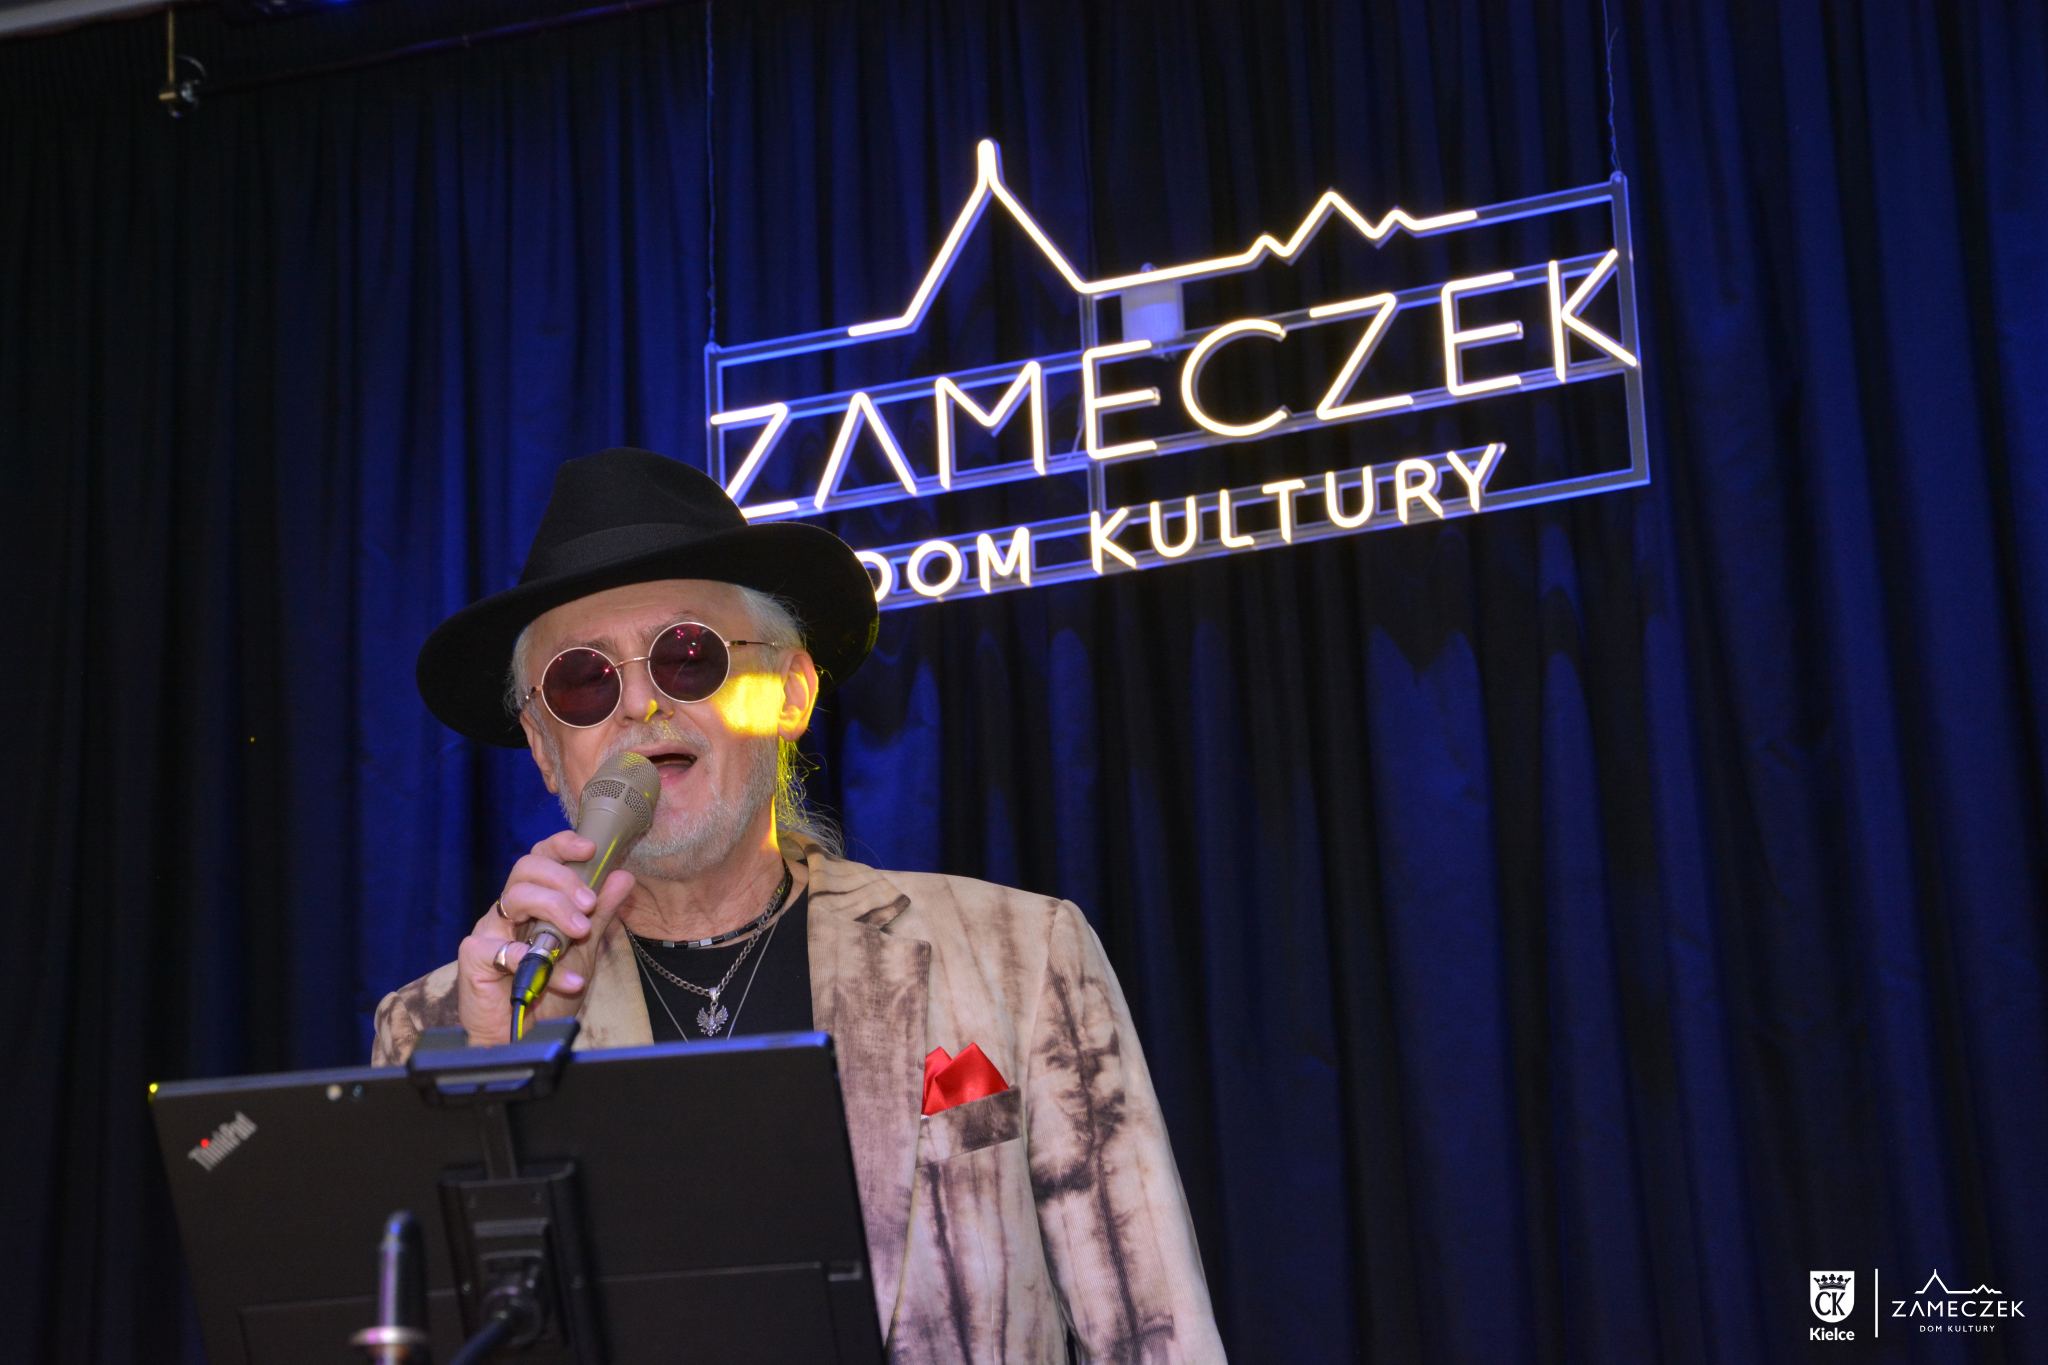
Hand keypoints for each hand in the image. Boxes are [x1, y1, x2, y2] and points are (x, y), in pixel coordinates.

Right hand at [455, 830, 635, 1046]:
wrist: (523, 1039)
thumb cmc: (546, 995)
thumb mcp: (584, 950)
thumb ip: (600, 914)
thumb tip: (623, 877)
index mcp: (530, 904)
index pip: (539, 858)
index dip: (561, 845)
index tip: (590, 848)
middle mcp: (506, 912)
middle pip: (526, 868)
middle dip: (563, 879)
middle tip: (589, 905)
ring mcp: (488, 933)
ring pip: (515, 896)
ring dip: (554, 909)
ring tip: (579, 933)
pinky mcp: (474, 959)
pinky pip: (504, 948)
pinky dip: (539, 963)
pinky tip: (564, 980)